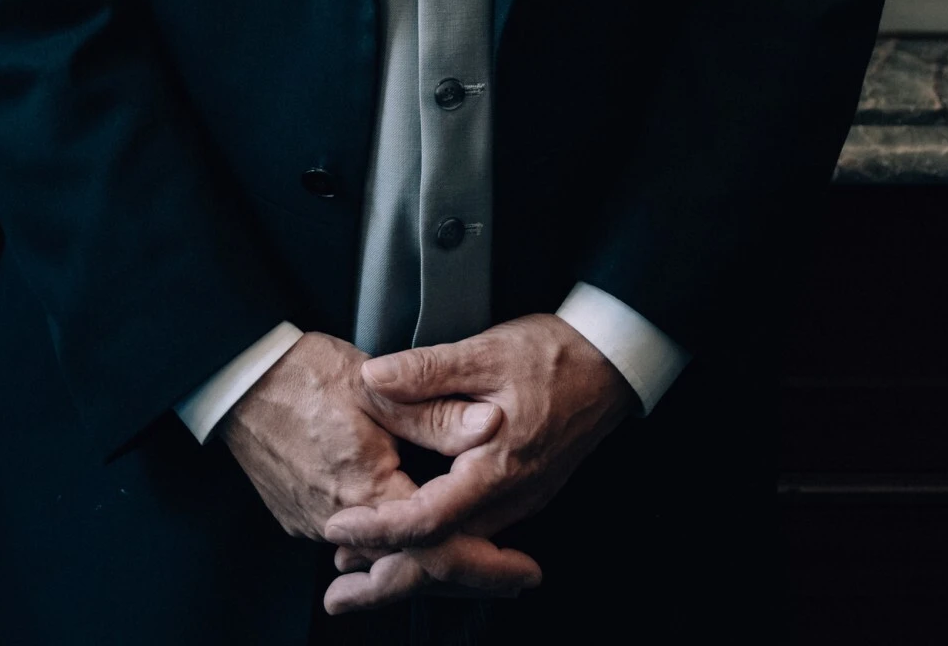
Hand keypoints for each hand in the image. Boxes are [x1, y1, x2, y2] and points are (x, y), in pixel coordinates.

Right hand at [219, 331, 539, 613]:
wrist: (237, 377)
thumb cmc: (302, 374)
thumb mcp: (378, 387)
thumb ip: (435, 412)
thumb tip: (489, 428)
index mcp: (368, 491)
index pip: (439, 546)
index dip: (488, 565)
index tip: (523, 572)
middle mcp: (339, 521)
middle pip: (413, 567)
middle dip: (468, 577)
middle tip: (512, 579)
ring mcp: (314, 523)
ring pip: (382, 559)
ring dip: (428, 562)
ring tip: (474, 562)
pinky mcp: (298, 515)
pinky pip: (352, 546)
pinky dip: (386, 547)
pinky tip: (407, 538)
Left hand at [321, 315, 636, 611]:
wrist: (610, 364)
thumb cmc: (553, 355)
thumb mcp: (486, 351)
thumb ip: (427, 370)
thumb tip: (373, 378)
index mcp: (495, 469)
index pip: (429, 519)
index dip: (380, 528)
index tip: (338, 527)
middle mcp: (508, 499)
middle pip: (440, 558)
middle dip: (386, 580)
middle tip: (337, 595)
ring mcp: (518, 502)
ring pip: (456, 554)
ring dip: (407, 568)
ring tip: (358, 576)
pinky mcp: (522, 494)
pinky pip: (474, 540)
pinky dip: (435, 550)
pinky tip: (412, 545)